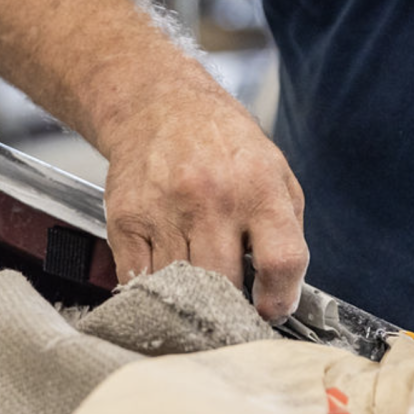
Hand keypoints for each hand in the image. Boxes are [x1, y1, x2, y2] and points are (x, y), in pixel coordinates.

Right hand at [99, 88, 308, 322]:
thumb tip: (285, 291)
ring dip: (190, 301)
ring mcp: (165, 211)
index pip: (281, 261)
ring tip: (198, 289)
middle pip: (224, 285)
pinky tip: (166, 275)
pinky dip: (154, 289)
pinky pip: (140, 280)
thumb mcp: (275, 171)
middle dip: (231, 307)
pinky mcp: (127, 220)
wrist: (157, 105)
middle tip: (230, 307)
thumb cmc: (221, 142)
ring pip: (180, 291)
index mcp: (258, 188)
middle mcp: (212, 199)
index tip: (271, 309)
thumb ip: (286, 230)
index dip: (280, 299)